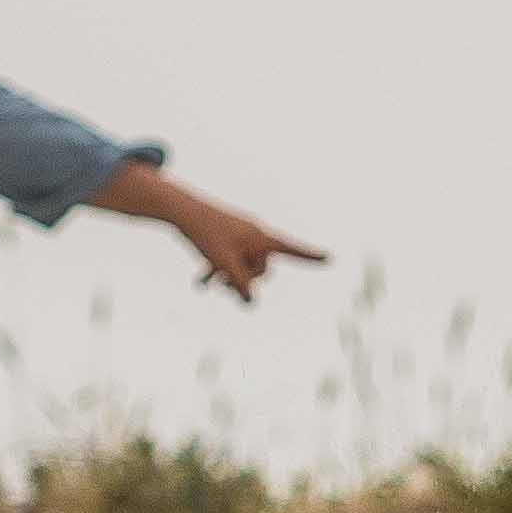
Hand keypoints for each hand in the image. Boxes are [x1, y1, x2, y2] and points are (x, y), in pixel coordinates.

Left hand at [94, 161, 324, 303]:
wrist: (181, 210)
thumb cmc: (206, 234)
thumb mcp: (225, 264)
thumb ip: (241, 285)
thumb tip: (251, 302)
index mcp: (261, 238)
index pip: (291, 249)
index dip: (310, 257)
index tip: (330, 258)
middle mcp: (255, 235)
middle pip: (261, 267)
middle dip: (245, 279)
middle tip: (223, 284)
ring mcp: (240, 235)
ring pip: (242, 265)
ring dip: (227, 276)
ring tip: (207, 281)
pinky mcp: (225, 237)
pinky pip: (228, 258)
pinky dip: (216, 270)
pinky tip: (199, 281)